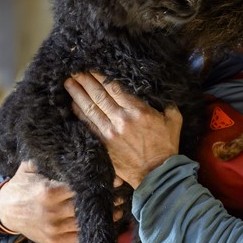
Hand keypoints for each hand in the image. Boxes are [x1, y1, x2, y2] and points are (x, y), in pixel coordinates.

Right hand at [0, 160, 128, 242]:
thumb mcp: (29, 168)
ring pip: (84, 223)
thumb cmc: (20, 186)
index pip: (80, 187)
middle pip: (85, 206)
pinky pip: (77, 237)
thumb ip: (48, 158)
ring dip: (103, 217)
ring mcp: (53, 228)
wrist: (3, 212)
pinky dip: (91, 231)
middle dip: (105, 200)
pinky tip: (104, 224)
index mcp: (48, 192)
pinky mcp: (54, 240)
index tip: (114, 179)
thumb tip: (66, 139)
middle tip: (120, 194)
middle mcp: (52, 212)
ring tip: (118, 209)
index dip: (98, 183)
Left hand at [64, 71, 182, 188]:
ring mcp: (110, 132)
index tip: (93, 68)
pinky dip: (79, 114)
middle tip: (75, 71)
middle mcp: (121, 119)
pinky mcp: (104, 144)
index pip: (115, 88)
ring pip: (90, 109)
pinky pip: (88, 125)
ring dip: (78, 94)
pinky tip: (72, 105)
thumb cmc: (167, 146)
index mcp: (139, 111)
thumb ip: (168, 104)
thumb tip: (161, 94)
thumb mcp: (174, 120)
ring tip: (68, 83)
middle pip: (99, 96)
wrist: (157, 173)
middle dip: (86, 81)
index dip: (101, 77)